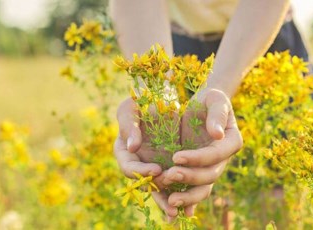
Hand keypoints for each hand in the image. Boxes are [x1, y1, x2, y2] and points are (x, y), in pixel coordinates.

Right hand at [114, 97, 178, 216]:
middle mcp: (138, 163)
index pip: (128, 167)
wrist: (163, 100)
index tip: (156, 169)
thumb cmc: (142, 102)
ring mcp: (153, 166)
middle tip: (169, 195)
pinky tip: (188, 208)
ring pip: (158, 188)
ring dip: (166, 201)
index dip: (140, 171)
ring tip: (176, 210)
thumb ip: (128, 125)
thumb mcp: (131, 107)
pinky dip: (179, 195)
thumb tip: (132, 146)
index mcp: (124, 151)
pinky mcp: (169, 168)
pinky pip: (173, 185)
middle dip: (155, 191)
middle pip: (143, 183)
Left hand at [155, 88, 242, 216]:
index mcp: (231, 142)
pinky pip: (192, 188)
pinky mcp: (198, 171)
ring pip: (203, 188)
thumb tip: (217, 134)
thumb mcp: (215, 100)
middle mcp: (223, 159)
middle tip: (169, 175)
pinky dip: (184, 198)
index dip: (198, 158)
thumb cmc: (210, 100)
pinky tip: (170, 203)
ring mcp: (211, 167)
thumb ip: (217, 115)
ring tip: (170, 200)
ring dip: (188, 195)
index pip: (215, 154)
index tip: (177, 156)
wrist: (202, 106)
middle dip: (190, 177)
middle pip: (210, 175)